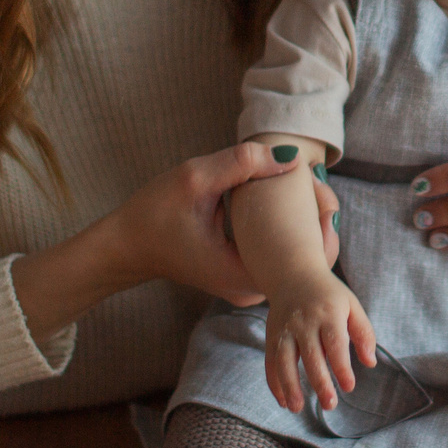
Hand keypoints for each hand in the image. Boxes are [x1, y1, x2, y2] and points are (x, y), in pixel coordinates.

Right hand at [104, 141, 339, 308]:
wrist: (126, 245)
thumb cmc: (154, 213)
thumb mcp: (195, 178)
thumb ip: (241, 164)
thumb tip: (291, 157)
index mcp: (245, 275)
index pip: (308, 254)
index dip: (321, 217)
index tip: (318, 184)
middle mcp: (253, 289)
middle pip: (308, 256)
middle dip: (317, 214)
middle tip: (315, 178)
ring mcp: (250, 286)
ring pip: (295, 254)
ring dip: (303, 219)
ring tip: (304, 184)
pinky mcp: (245, 275)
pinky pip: (280, 252)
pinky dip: (287, 226)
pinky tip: (285, 197)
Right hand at [267, 274, 376, 411]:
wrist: (294, 273)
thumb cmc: (329, 295)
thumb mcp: (352, 305)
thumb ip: (364, 333)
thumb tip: (370, 363)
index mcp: (328, 314)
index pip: (335, 344)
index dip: (341, 367)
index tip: (349, 386)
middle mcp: (304, 322)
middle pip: (311, 356)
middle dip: (320, 383)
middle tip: (330, 405)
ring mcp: (285, 329)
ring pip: (284, 360)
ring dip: (290, 386)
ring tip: (297, 408)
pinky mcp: (272, 336)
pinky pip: (270, 361)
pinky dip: (274, 382)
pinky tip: (283, 401)